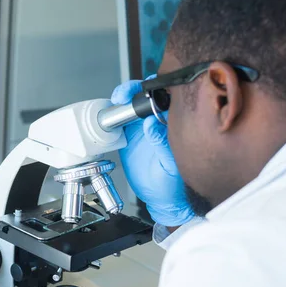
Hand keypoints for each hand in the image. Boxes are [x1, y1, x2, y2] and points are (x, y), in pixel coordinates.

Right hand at [112, 80, 193, 226]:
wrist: (159, 198)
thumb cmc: (172, 183)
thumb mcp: (169, 165)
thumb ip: (162, 144)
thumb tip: (153, 124)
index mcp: (174, 124)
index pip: (167, 96)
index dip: (157, 88)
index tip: (147, 90)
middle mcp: (159, 121)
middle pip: (147, 94)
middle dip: (134, 89)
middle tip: (125, 95)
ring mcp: (143, 126)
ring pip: (132, 102)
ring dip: (124, 97)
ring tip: (118, 100)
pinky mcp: (128, 133)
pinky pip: (120, 117)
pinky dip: (114, 112)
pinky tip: (111, 114)